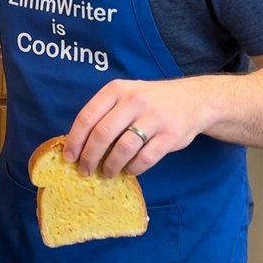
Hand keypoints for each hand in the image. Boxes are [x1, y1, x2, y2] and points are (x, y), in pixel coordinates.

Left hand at [63, 78, 210, 177]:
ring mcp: (154, 117)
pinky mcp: (170, 135)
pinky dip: (133, 168)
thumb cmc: (150, 101)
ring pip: (123, 148)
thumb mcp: (125, 95)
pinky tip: (129, 170)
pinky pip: (145, 158)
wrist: (193, 99)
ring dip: (110, 166)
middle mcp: (134, 100)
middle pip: (102, 134)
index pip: (87, 117)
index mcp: (116, 90)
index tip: (69, 157)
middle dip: (89, 157)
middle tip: (84, 170)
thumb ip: (104, 113)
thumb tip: (78, 144)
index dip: (75, 140)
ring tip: (106, 173)